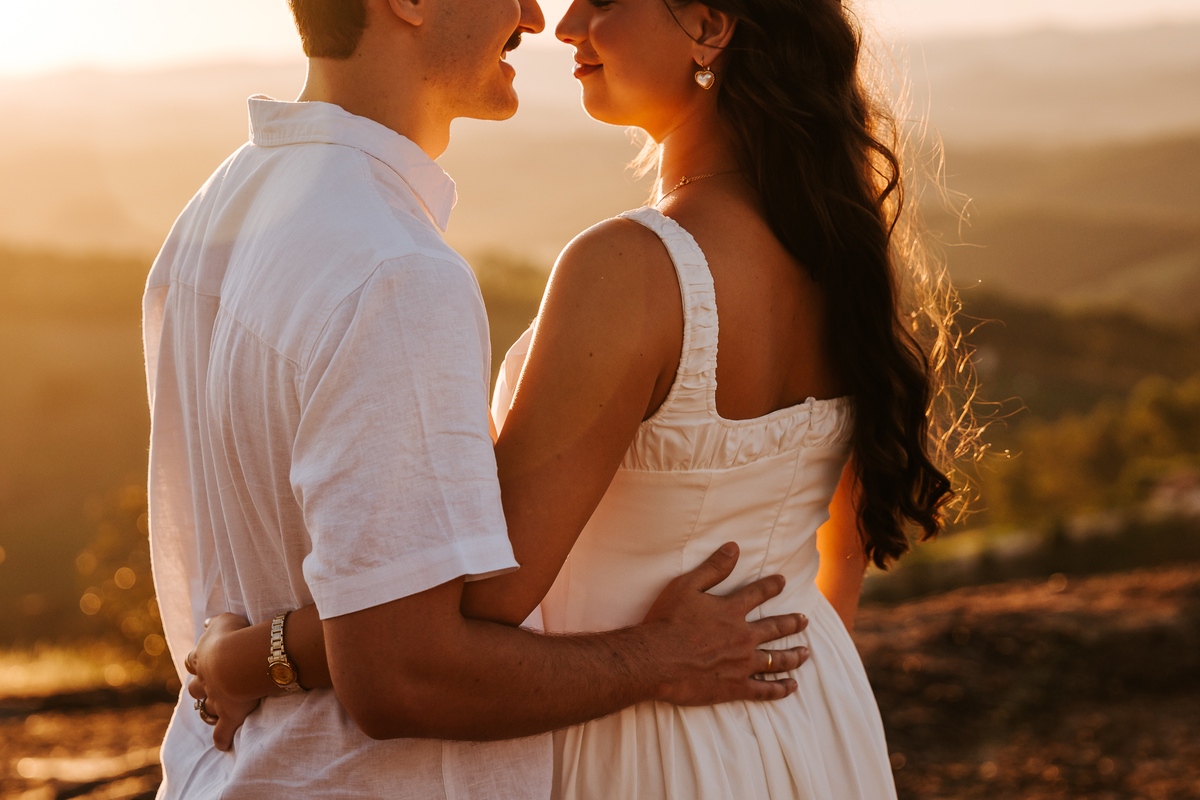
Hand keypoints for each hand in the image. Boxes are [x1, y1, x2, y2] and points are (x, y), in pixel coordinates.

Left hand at [185, 614, 260, 751]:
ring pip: (206, 709)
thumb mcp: (224, 620)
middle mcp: (205, 681)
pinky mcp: (229, 716)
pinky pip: (222, 732)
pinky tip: (224, 745)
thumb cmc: (234, 636)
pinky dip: (222, 739)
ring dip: (208, 712)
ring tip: (212, 714)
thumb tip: (205, 623)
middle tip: (206, 689)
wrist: (238, 661)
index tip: (199, 664)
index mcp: (202, 658)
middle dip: (199, 689)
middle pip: (195, 688)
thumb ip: (214, 623)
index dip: (196, 663)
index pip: (193, 661)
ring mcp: (216, 700)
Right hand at [642, 542, 808, 705]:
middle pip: (775, 628)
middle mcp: (743, 637)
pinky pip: (765, 690)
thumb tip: (734, 548)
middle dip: (793, 623)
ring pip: (776, 660)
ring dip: (793, 655)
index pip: (758, 594)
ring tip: (805, 653)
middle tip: (805, 621)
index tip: (783, 582)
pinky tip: (791, 686)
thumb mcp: (686, 586)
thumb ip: (713, 568)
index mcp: (731, 611)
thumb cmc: (666, 621)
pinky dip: (780, 689)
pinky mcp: (735, 687)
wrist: (656, 659)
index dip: (772, 586)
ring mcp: (742, 664)